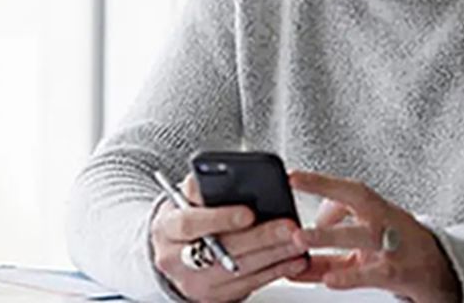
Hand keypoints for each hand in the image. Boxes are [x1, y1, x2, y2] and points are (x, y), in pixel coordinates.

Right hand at [150, 174, 309, 301]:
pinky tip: (293, 259)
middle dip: (260, 238)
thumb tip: (230, 174)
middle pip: (222, 250)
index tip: (249, 213)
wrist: (174, 250)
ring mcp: (194, 282)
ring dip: (274, 255)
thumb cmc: (188, 215)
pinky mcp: (213, 296)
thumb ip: (203, 186)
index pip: (190, 223)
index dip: (220, 218)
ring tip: (298, 240)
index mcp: (166, 228)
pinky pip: (249, 285)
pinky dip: (275, 272)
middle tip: (289, 227)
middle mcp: (175, 259)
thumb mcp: (185, 197)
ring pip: (239, 270)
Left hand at [287, 170, 462, 302]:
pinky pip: (373, 273)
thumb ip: (328, 245)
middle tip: (295, 208)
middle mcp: (385, 220)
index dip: (319, 182)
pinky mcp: (398, 272)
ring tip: (301, 240)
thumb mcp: (363, 241)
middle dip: (325, 200)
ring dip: (330, 237)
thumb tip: (292, 251)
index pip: (347, 190)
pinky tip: (331, 279)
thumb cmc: (399, 248)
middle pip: (358, 202)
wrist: (440, 272)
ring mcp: (393, 245)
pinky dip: (350, 276)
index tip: (292, 177)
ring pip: (363, 235)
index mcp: (376, 209)